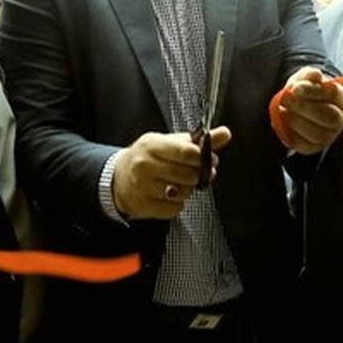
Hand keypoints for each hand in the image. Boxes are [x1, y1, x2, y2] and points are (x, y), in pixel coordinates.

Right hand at [112, 126, 231, 219]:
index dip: (204, 157)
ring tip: (179, 183)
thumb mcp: (169, 143)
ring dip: (188, 190)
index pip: (186, 152)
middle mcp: (145, 165)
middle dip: (199, 175)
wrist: (118, 179)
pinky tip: (169, 195)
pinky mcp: (144, 206)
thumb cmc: (148, 158)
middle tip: (198, 173)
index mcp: (152, 145)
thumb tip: (225, 133)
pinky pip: (175, 209)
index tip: (211, 159)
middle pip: (188, 175)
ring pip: (183, 193)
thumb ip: (197, 141)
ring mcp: (143, 187)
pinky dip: (177, 204)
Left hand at [279, 67, 342, 154]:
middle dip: (305, 108)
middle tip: (287, 100)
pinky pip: (305, 146)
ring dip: (298, 122)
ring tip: (284, 111)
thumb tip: (315, 74)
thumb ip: (309, 75)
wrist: (300, 106)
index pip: (332, 95)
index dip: (313, 91)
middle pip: (330, 117)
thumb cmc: (306, 91)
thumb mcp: (306, 78)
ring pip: (319, 135)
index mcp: (340, 98)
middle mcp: (339, 119)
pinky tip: (284, 122)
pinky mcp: (314, 147)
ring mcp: (329, 135)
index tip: (296, 88)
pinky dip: (292, 135)